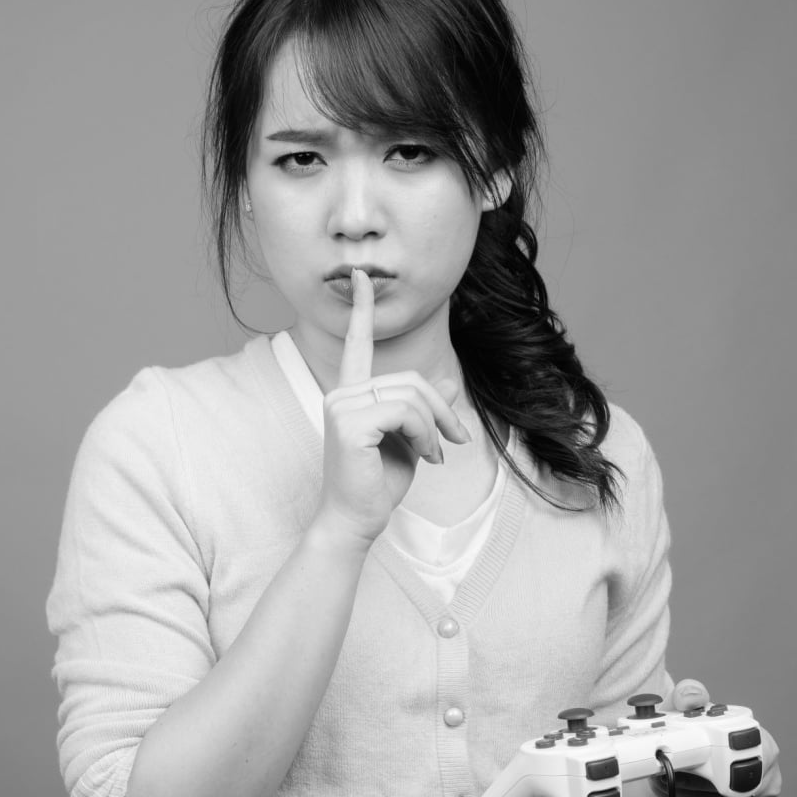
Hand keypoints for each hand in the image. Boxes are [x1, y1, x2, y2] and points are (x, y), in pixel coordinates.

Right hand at [312, 269, 469, 543]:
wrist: (356, 521)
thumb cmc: (377, 485)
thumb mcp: (411, 443)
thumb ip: (424, 413)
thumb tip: (449, 385)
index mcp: (351, 394)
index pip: (356, 344)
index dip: (361, 309)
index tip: (361, 276)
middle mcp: (341, 394)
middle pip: (409, 379)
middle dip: (441, 409)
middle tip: (455, 441)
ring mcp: (341, 406)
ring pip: (411, 395)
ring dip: (436, 427)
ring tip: (437, 454)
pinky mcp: (349, 422)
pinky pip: (406, 413)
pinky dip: (426, 436)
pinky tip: (426, 458)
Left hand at [649, 679, 781, 796]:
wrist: (700, 750)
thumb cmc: (697, 728)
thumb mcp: (691, 707)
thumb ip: (689, 695)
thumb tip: (691, 697)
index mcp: (765, 749)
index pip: (741, 771)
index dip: (705, 772)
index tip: (677, 764)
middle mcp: (767, 780)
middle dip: (685, 788)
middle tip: (659, 776)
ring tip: (659, 785)